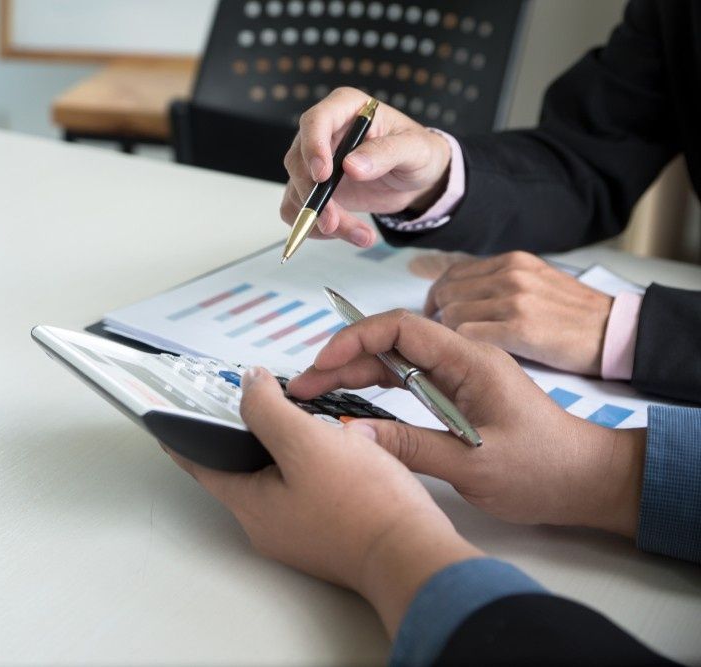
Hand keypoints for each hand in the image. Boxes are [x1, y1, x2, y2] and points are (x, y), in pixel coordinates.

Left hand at [165, 366, 480, 636]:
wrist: (415, 554)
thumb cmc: (363, 505)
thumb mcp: (306, 443)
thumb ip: (268, 410)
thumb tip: (248, 385)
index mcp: (252, 505)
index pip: (201, 466)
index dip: (182, 439)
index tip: (165, 421)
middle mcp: (268, 525)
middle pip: (239, 472)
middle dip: (237, 437)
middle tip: (240, 403)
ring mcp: (299, 533)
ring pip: (274, 480)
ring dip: (275, 449)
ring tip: (287, 415)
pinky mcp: (329, 534)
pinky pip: (304, 492)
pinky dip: (304, 465)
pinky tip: (327, 445)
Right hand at [280, 87, 451, 246]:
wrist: (413, 179)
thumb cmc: (417, 153)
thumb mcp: (414, 149)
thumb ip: (386, 153)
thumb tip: (352, 166)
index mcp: (346, 108)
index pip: (316, 121)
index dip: (313, 146)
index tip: (323, 176)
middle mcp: (323, 133)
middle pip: (298, 161)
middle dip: (314, 197)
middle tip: (334, 222)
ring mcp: (314, 162)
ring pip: (298, 191)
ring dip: (320, 219)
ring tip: (360, 235)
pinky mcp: (313, 188)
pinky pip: (298, 210)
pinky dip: (316, 228)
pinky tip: (347, 232)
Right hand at [288, 310, 645, 537]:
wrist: (587, 480)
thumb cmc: (543, 470)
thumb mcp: (473, 465)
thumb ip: (410, 447)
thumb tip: (351, 435)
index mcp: (470, 361)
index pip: (401, 329)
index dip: (355, 339)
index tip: (321, 363)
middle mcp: (462, 358)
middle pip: (390, 342)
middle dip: (342, 359)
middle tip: (303, 386)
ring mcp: (458, 374)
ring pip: (394, 360)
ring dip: (353, 372)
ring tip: (313, 392)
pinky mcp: (456, 392)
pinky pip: (407, 379)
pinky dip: (374, 386)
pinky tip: (348, 399)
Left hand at [425, 251, 613, 375]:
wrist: (616, 332)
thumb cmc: (576, 315)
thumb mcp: (539, 282)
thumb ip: (501, 282)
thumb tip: (462, 294)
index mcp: (514, 261)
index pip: (454, 273)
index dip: (438, 295)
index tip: (436, 314)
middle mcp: (511, 275)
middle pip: (447, 292)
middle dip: (436, 314)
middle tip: (440, 335)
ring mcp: (515, 300)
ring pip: (452, 313)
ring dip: (448, 333)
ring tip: (458, 347)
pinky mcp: (519, 328)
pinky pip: (467, 334)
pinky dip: (461, 345)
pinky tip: (471, 354)